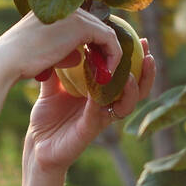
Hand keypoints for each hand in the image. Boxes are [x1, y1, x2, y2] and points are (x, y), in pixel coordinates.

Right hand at [0, 8, 123, 86]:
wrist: (7, 60)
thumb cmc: (19, 61)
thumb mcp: (44, 52)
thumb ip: (63, 50)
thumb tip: (79, 56)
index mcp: (56, 9)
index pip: (85, 24)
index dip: (94, 44)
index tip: (94, 65)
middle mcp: (67, 6)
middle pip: (97, 26)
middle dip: (104, 49)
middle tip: (105, 70)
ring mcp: (75, 13)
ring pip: (105, 32)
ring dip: (110, 54)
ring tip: (106, 74)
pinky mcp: (81, 25)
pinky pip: (109, 39)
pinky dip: (112, 56)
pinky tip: (106, 74)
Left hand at [23, 39, 155, 172]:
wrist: (37, 145)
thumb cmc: (46, 119)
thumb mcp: (51, 88)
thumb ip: (57, 69)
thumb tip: (59, 44)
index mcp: (100, 94)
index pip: (124, 75)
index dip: (135, 59)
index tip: (139, 39)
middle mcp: (105, 105)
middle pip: (136, 89)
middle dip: (146, 71)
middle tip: (148, 52)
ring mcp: (99, 118)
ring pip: (128, 104)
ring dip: (135, 89)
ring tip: (134, 74)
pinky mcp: (90, 130)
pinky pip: (100, 112)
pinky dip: (102, 98)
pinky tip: (104, 84)